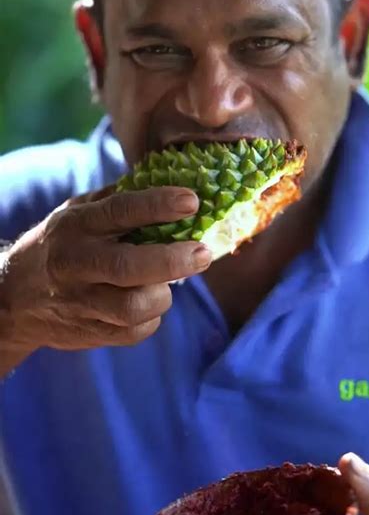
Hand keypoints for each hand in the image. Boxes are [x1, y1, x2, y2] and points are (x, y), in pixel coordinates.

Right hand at [0, 185, 211, 359]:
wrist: (12, 297)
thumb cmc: (61, 243)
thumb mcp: (76, 212)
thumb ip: (116, 199)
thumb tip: (170, 181)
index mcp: (75, 226)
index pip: (118, 211)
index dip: (157, 205)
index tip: (192, 202)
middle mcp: (75, 263)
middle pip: (126, 266)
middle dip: (171, 260)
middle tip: (203, 254)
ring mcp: (79, 302)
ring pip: (131, 307)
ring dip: (161, 296)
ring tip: (170, 285)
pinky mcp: (87, 333)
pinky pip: (131, 332)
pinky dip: (151, 319)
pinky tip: (151, 305)